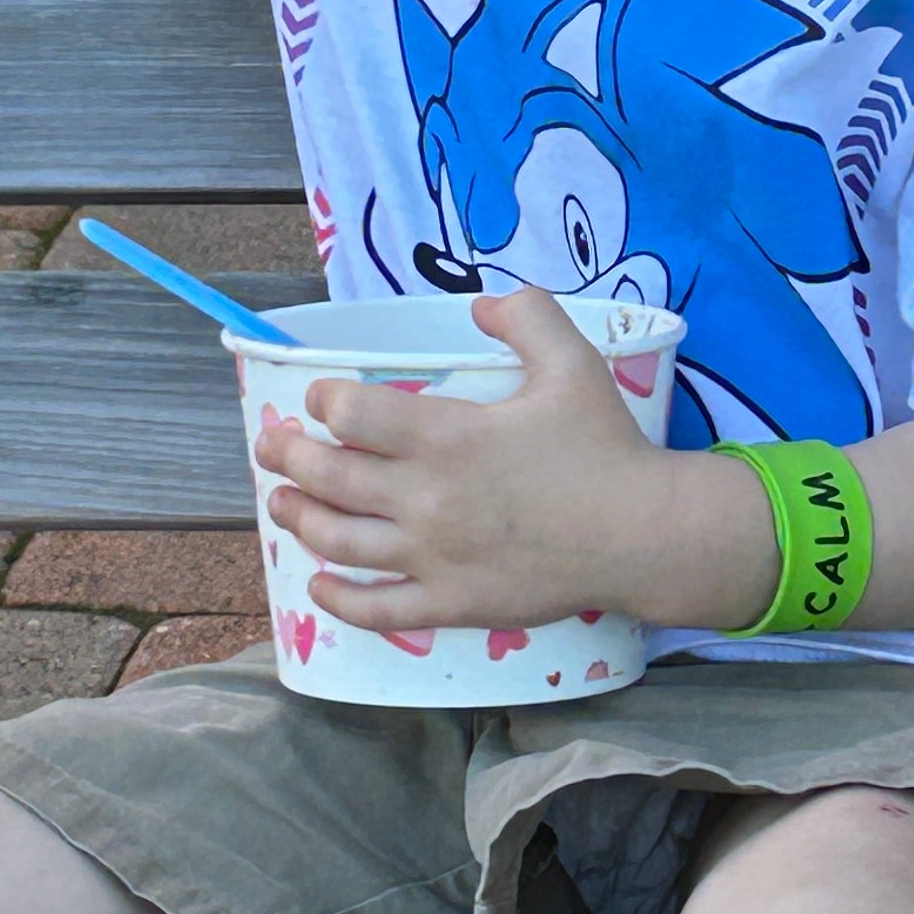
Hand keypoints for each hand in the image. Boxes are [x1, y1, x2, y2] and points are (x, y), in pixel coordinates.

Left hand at [258, 290, 768, 634]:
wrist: (641, 533)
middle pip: (328, 476)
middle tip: (272, 446)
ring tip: (280, 503)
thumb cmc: (605, 447)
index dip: (323, 399)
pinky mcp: (450, 604)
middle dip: (287, 457)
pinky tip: (317, 585)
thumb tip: (482, 304)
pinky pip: (378, 609)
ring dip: (297, 519)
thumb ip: (528, 317)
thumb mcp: (574, 362)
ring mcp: (433, 556)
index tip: (319, 397)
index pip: (352, 412)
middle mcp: (427, 497)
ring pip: (338, 541)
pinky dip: (338, 600)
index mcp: (447, 435)